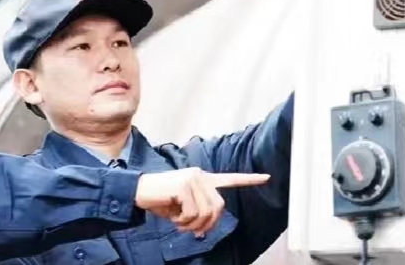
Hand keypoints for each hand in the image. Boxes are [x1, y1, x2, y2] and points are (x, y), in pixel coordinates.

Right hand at [135, 168, 268, 234]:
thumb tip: (204, 229)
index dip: (249, 180)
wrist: (137, 191)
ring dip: (191, 224)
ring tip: (178, 222)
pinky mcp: (184, 185)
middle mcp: (201, 176)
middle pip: (219, 207)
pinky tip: (172, 216)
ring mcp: (193, 179)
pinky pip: (192, 213)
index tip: (267, 177)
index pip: (230, 179)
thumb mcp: (182, 208)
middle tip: (189, 229)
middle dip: (206, 224)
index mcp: (202, 179)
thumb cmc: (159, 200)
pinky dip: (182, 221)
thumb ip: (197, 214)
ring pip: (206, 212)